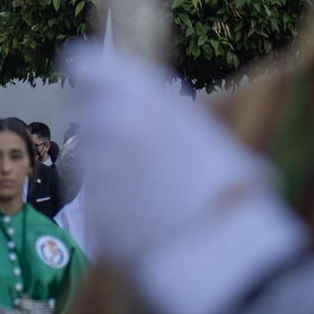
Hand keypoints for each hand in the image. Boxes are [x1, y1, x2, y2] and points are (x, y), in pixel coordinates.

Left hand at [73, 45, 271, 262]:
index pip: (85, 65)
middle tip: (134, 143)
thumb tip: (148, 106)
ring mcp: (95, 169)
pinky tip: (148, 215)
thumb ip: (162, 112)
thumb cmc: (228, 185)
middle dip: (104, 122)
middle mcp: (107, 126)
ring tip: (153, 187)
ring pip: (91, 156)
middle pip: (86, 112)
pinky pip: (97, 196)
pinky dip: (115, 202)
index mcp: (137, 98)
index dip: (90, 76)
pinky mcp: (92, 208)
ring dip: (110, 164)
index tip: (95, 85)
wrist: (220, 248)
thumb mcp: (204, 132)